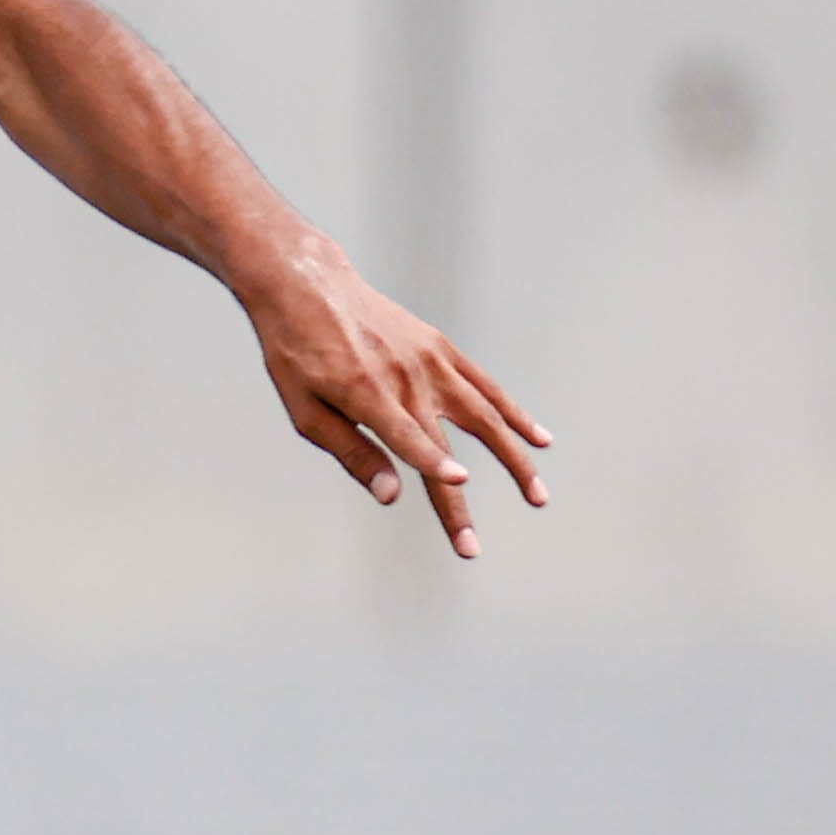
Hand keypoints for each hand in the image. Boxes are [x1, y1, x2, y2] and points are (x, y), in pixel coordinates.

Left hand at [242, 240, 551, 556]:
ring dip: (514, 457)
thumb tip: (389, 495)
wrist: (307, 286)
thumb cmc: (296, 354)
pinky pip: (486, 386)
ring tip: (537, 494)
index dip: (431, 460)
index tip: (459, 481)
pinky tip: (539, 439)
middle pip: (446, 446)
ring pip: (485, 415)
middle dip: (457, 503)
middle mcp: (406, 379)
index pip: (406, 437)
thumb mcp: (303, 408)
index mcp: (366, 394)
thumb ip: (349, 451)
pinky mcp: (440, 349)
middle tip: (471, 548)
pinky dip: (514, 413)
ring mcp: (430, 362)